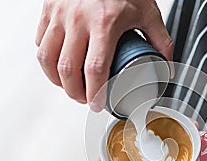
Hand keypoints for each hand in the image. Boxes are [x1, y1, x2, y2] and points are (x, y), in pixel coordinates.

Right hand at [35, 0, 172, 107]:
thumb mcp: (147, 11)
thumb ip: (160, 40)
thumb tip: (167, 68)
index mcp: (104, 22)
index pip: (95, 69)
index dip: (95, 93)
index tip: (97, 104)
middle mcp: (78, 19)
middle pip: (67, 70)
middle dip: (75, 93)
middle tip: (84, 100)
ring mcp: (60, 14)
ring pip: (47, 58)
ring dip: (57, 81)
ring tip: (69, 88)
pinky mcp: (48, 10)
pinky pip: (40, 42)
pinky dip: (47, 60)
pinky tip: (59, 66)